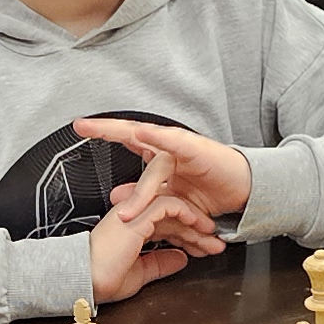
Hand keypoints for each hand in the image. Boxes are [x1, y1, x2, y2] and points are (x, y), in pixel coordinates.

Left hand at [72, 116, 254, 219]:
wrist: (244, 191)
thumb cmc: (210, 190)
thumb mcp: (169, 198)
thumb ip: (144, 196)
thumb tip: (117, 198)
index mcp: (159, 156)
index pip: (127, 140)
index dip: (104, 131)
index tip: (79, 125)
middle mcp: (167, 147)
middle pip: (132, 136)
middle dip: (106, 129)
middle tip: (83, 125)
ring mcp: (182, 147)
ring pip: (151, 159)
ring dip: (138, 182)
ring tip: (124, 195)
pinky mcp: (197, 150)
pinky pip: (174, 143)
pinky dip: (158, 137)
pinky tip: (144, 134)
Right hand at [84, 149, 221, 300]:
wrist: (85, 278)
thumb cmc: (102, 279)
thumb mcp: (141, 273)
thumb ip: (160, 264)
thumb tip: (180, 259)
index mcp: (133, 230)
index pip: (166, 226)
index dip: (187, 237)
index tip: (203, 248)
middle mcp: (134, 218)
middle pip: (173, 217)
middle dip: (197, 232)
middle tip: (216, 243)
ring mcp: (135, 213)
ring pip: (174, 208)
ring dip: (196, 223)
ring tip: (212, 236)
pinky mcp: (137, 214)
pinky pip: (167, 204)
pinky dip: (186, 213)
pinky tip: (198, 226)